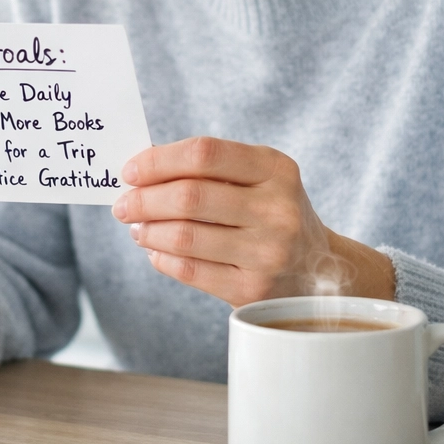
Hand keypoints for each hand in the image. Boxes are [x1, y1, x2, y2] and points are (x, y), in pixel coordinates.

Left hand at [112, 137, 394, 306]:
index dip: (158, 160)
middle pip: (189, 196)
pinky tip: (155, 251)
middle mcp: (277, 209)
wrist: (321, 270)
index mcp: (276, 169)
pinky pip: (190, 271)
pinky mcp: (254, 290)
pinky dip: (161, 258)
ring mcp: (268, 252)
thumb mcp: (257, 177)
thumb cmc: (270, 212)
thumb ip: (207, 168)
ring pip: (184, 237)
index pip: (204, 153)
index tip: (130, 170)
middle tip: (122, 204)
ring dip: (148, 230)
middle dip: (143, 199)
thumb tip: (140, 169)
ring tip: (136, 227)